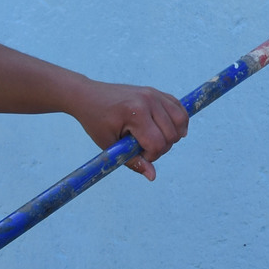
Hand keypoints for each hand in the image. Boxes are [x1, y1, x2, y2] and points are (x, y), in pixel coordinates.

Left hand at [68, 80, 189, 179]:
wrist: (87, 96)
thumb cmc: (95, 121)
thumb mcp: (110, 145)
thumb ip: (133, 162)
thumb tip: (153, 176)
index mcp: (135, 113)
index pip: (157, 143)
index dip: (150, 156)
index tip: (135, 153)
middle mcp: (148, 100)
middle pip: (172, 134)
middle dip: (160, 147)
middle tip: (142, 147)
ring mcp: (154, 94)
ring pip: (181, 120)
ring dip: (173, 135)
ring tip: (156, 139)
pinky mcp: (156, 92)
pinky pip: (178, 108)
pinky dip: (179, 121)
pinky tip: (170, 130)